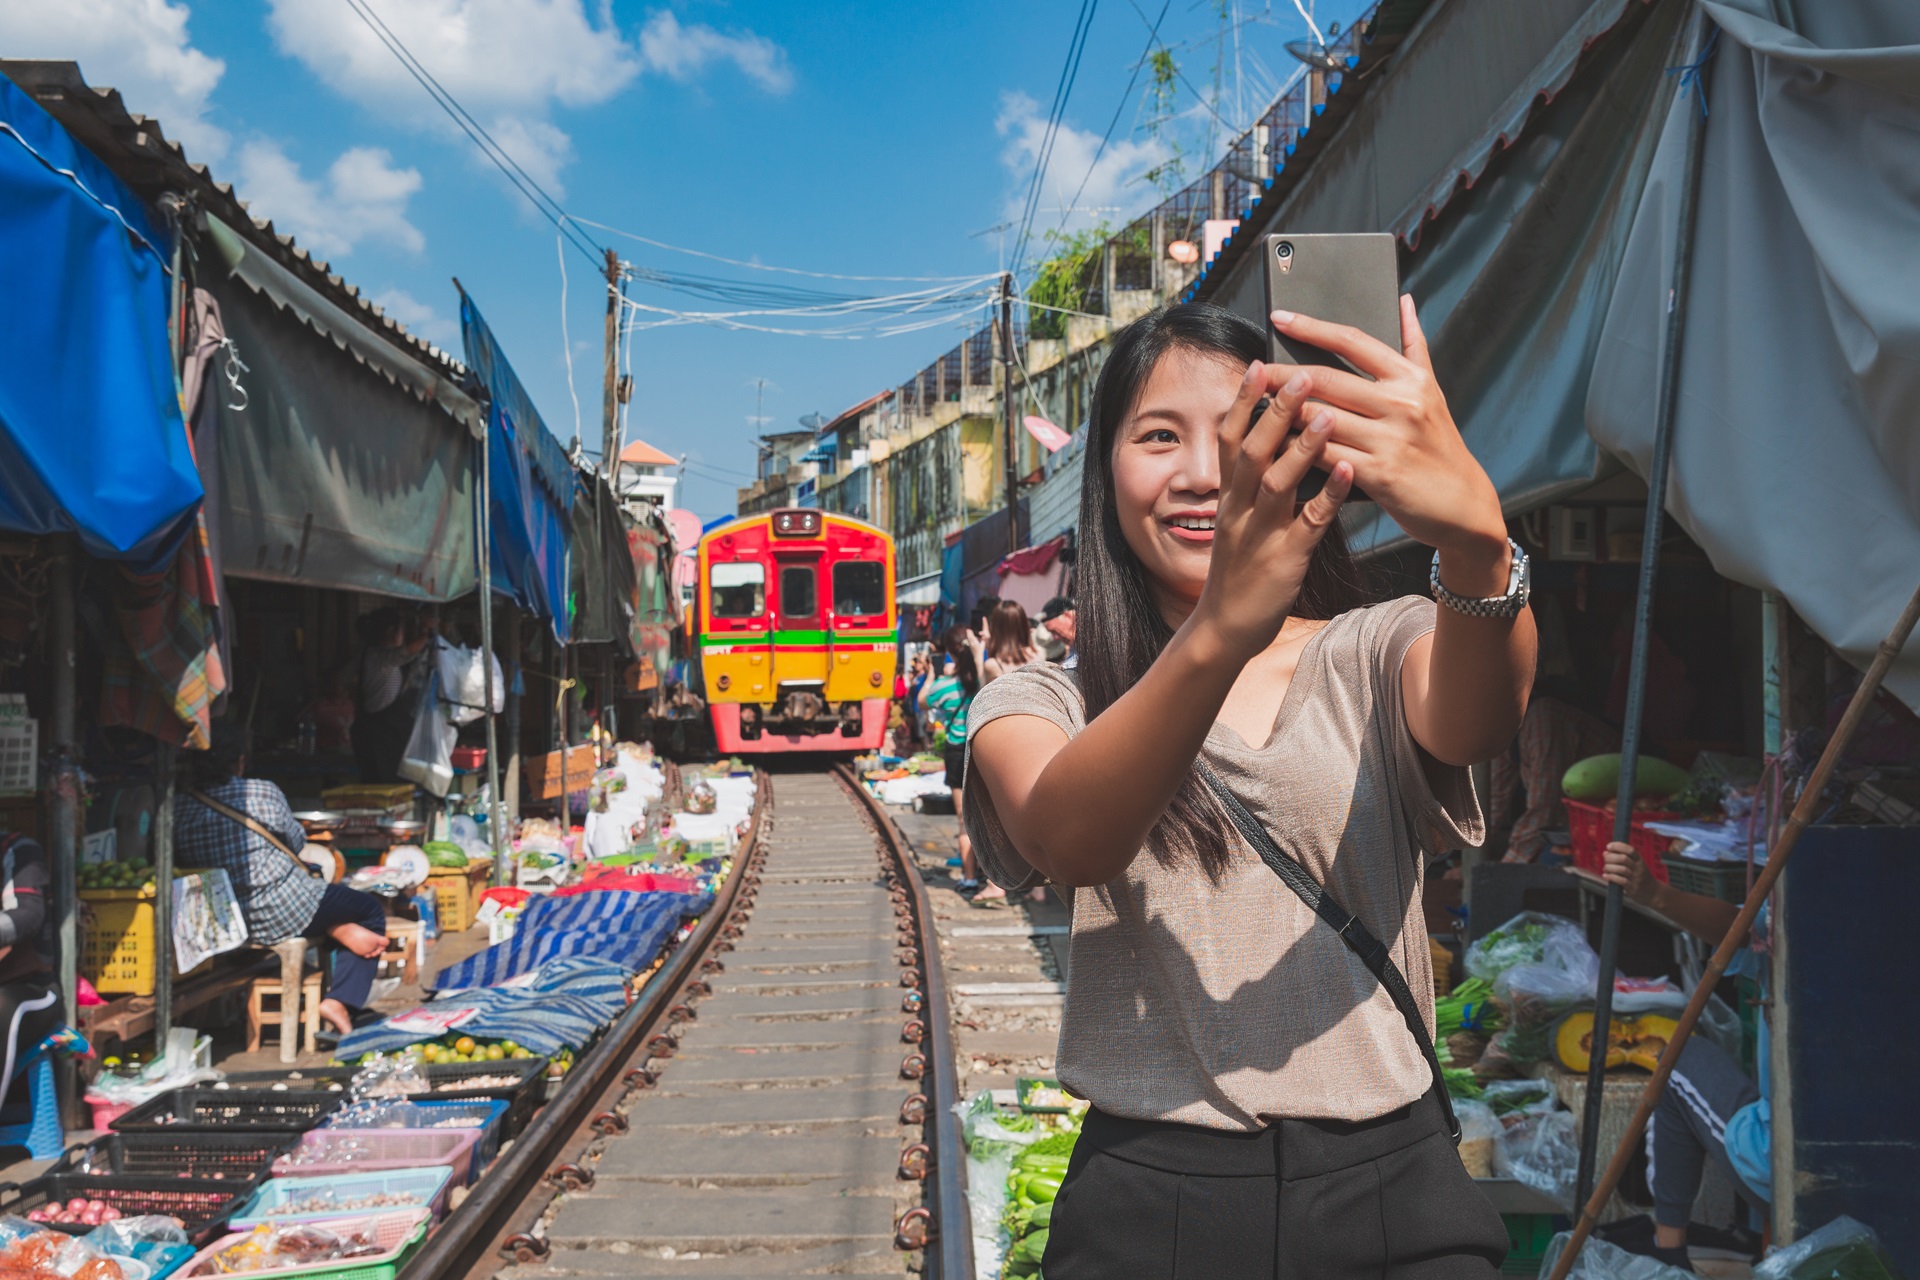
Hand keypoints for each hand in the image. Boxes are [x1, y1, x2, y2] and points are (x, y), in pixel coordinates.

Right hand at [1192, 361, 1351, 659]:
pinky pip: (1309, 524)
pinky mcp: (1285, 560)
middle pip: (1253, 450)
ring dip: (1302, 447)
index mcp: (1228, 497)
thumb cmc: (1238, 570)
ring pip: (1278, 483)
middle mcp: (1239, 509)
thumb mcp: (1237, 521)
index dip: (1244, 401)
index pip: (1230, 439)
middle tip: (1302, 372)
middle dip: (1277, 411)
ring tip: (1328, 414)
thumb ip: (1252, 484)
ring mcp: (1261, 534)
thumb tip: (1269, 443)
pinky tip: (1349, 473)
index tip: (1258, 364)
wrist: (1225, 628)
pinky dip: (1329, 497)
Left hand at [1273, 297, 1508, 586]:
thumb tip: (1403, 301)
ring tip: (1258, 408)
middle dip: (1282, 375)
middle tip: (1254, 372)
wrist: (1463, 503)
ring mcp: (1391, 439)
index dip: (1312, 327)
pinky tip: (1276, 445)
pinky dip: (1297, 450)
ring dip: (1284, 414)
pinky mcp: (1380, 474)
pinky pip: (1325, 456)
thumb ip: (1414, 346)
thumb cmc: (1438, 444)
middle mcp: (1402, 403)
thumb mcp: (1432, 391)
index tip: (1279, 318)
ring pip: (1319, 419)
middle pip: (1326, 379)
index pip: (1353, 341)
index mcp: (1410, 377)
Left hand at [1600, 840, 1656, 904]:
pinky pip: (1621, 881)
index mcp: (1640, 861)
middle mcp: (1639, 868)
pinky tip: (1605, 876)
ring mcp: (1636, 879)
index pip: (1630, 850)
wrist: (1653, 893)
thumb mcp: (1636, 865)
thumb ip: (1623, 859)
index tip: (1608, 846)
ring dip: (1609, 867)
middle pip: (1623, 859)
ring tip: (1605, 868)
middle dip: (1610, 857)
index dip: (1618, 846)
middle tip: (1605, 858)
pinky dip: (1611, 877)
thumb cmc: (1640, 877)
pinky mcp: (1633, 888)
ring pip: (1621, 869)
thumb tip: (1606, 853)